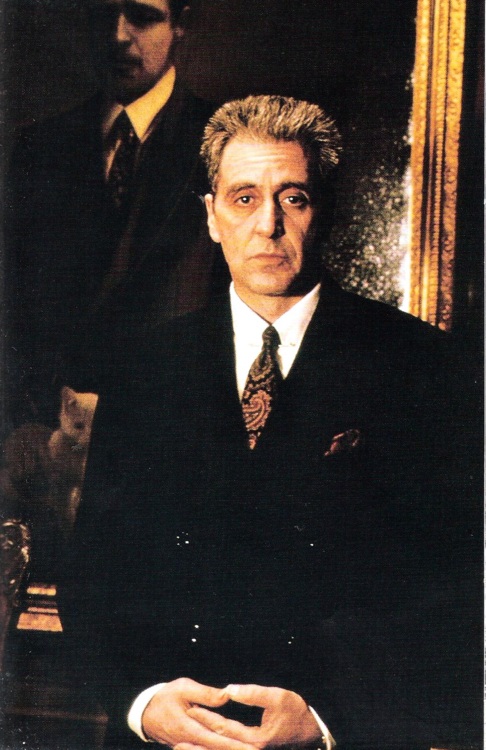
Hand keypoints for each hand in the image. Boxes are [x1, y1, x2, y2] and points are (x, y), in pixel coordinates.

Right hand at [141, 678, 255, 749]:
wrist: (145, 711)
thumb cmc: (165, 697)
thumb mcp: (183, 688)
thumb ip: (206, 694)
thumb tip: (226, 695)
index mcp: (190, 729)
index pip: (218, 740)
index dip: (236, 745)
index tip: (252, 747)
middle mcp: (191, 742)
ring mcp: (190, 745)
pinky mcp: (190, 745)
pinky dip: (220, 749)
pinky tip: (233, 747)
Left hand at [177, 683, 321, 749]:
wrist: (311, 733)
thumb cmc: (296, 712)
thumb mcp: (277, 697)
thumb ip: (252, 694)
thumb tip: (228, 690)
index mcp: (255, 740)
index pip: (223, 728)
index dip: (205, 718)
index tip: (189, 709)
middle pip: (218, 746)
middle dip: (197, 744)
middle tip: (175, 740)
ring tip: (181, 747)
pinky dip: (216, 748)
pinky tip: (204, 745)